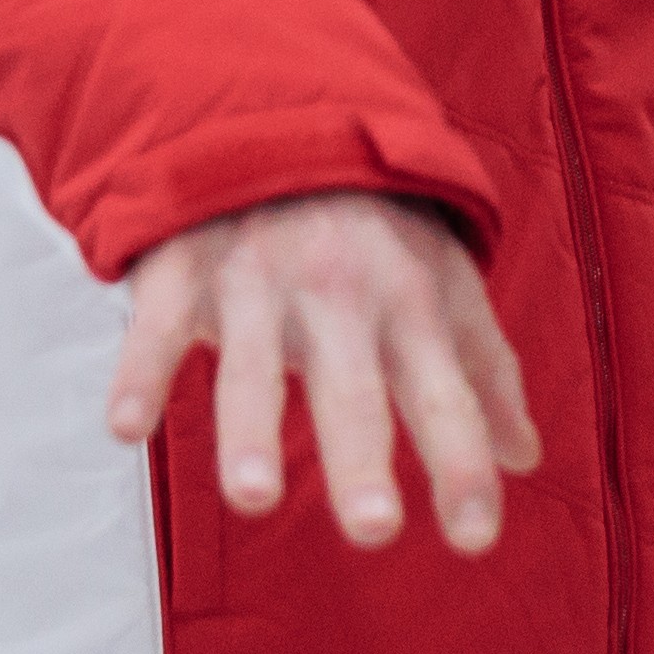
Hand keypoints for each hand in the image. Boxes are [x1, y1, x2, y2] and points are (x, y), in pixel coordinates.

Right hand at [108, 193, 539, 554]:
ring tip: (254, 498)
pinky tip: (127, 428)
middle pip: (351, 388)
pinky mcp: (184, 266)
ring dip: (251, 429)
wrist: (282, 116)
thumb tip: (526, 459)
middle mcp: (340, 295)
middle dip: (362, 459)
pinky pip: (157, 324)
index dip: (462, 463)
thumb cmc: (377, 224)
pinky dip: (139, 371)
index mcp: (410, 304)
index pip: (444, 393)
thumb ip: (482, 371)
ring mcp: (258, 278)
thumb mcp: (445, 280)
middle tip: (376, 530)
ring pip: (252, 363)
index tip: (477, 538)